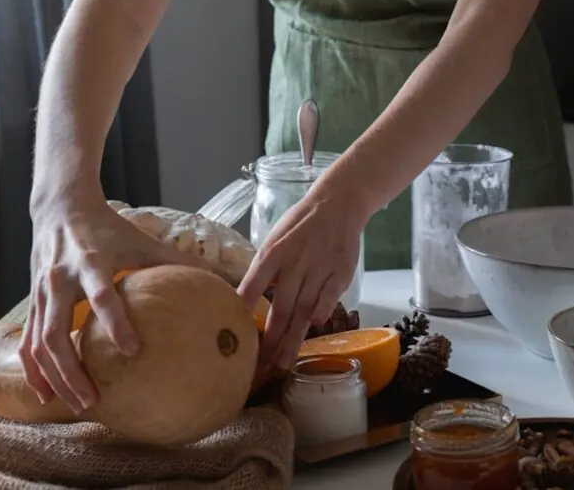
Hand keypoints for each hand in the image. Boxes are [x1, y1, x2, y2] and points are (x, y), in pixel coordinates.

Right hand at [24, 197, 209, 412]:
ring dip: (55, 378)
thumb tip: (220, 280)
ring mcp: (40, 293)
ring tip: (78, 405)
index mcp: (91, 262)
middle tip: (94, 399)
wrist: (60, 209)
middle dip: (73, 370)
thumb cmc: (109, 228)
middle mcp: (60, 280)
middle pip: (57, 333)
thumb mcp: (143, 239)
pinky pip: (28, 342)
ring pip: (39, 344)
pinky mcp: (31, 301)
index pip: (101, 297)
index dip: (115, 323)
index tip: (133, 350)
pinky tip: (47, 396)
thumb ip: (177, 261)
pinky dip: (34, 370)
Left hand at [237, 187, 365, 372]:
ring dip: (293, 338)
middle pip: (279, 307)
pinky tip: (314, 327)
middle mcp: (293, 264)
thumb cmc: (300, 225)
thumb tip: (248, 300)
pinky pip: (328, 295)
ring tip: (283, 362)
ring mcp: (318, 269)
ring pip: (303, 309)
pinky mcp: (339, 273)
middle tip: (261, 367)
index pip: (252, 286)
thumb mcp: (275, 241)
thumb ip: (265, 270)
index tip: (234, 335)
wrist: (337, 205)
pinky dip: (322, 310)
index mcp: (272, 254)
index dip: (243, 310)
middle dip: (270, 340)